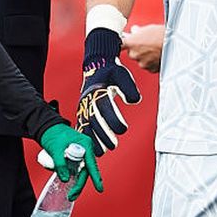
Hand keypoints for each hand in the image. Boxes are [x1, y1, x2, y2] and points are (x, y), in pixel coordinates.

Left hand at [38, 124, 102, 200]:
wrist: (46, 127)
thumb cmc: (53, 133)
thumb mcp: (56, 149)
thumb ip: (60, 164)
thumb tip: (65, 179)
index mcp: (85, 144)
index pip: (91, 164)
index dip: (96, 177)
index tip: (99, 188)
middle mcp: (85, 149)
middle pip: (85, 171)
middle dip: (79, 184)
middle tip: (72, 195)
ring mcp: (79, 153)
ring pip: (79, 171)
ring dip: (73, 180)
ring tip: (68, 191)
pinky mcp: (73, 156)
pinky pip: (73, 168)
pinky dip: (68, 174)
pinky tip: (62, 177)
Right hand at [78, 28, 141, 155]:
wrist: (96, 65)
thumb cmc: (110, 71)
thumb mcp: (122, 74)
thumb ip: (129, 88)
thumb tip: (134, 100)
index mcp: (98, 91)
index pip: (104, 108)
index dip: (113, 120)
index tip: (123, 129)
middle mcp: (88, 100)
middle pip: (93, 121)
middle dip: (103, 135)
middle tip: (113, 145)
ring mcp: (83, 107)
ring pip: (85, 126)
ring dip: (93, 139)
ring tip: (102, 151)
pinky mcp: (82, 112)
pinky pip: (81, 126)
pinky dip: (85, 138)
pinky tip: (91, 148)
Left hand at [123, 24, 164, 72]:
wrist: (176, 45)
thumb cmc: (163, 35)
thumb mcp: (148, 28)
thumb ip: (137, 32)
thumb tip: (134, 31)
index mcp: (131, 43)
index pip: (119, 45)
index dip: (121, 44)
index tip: (121, 43)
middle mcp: (134, 55)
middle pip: (131, 53)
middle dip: (137, 49)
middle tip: (146, 43)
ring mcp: (142, 63)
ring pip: (140, 60)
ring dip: (145, 56)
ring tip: (155, 49)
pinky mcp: (150, 69)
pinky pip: (148, 66)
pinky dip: (152, 62)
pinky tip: (158, 55)